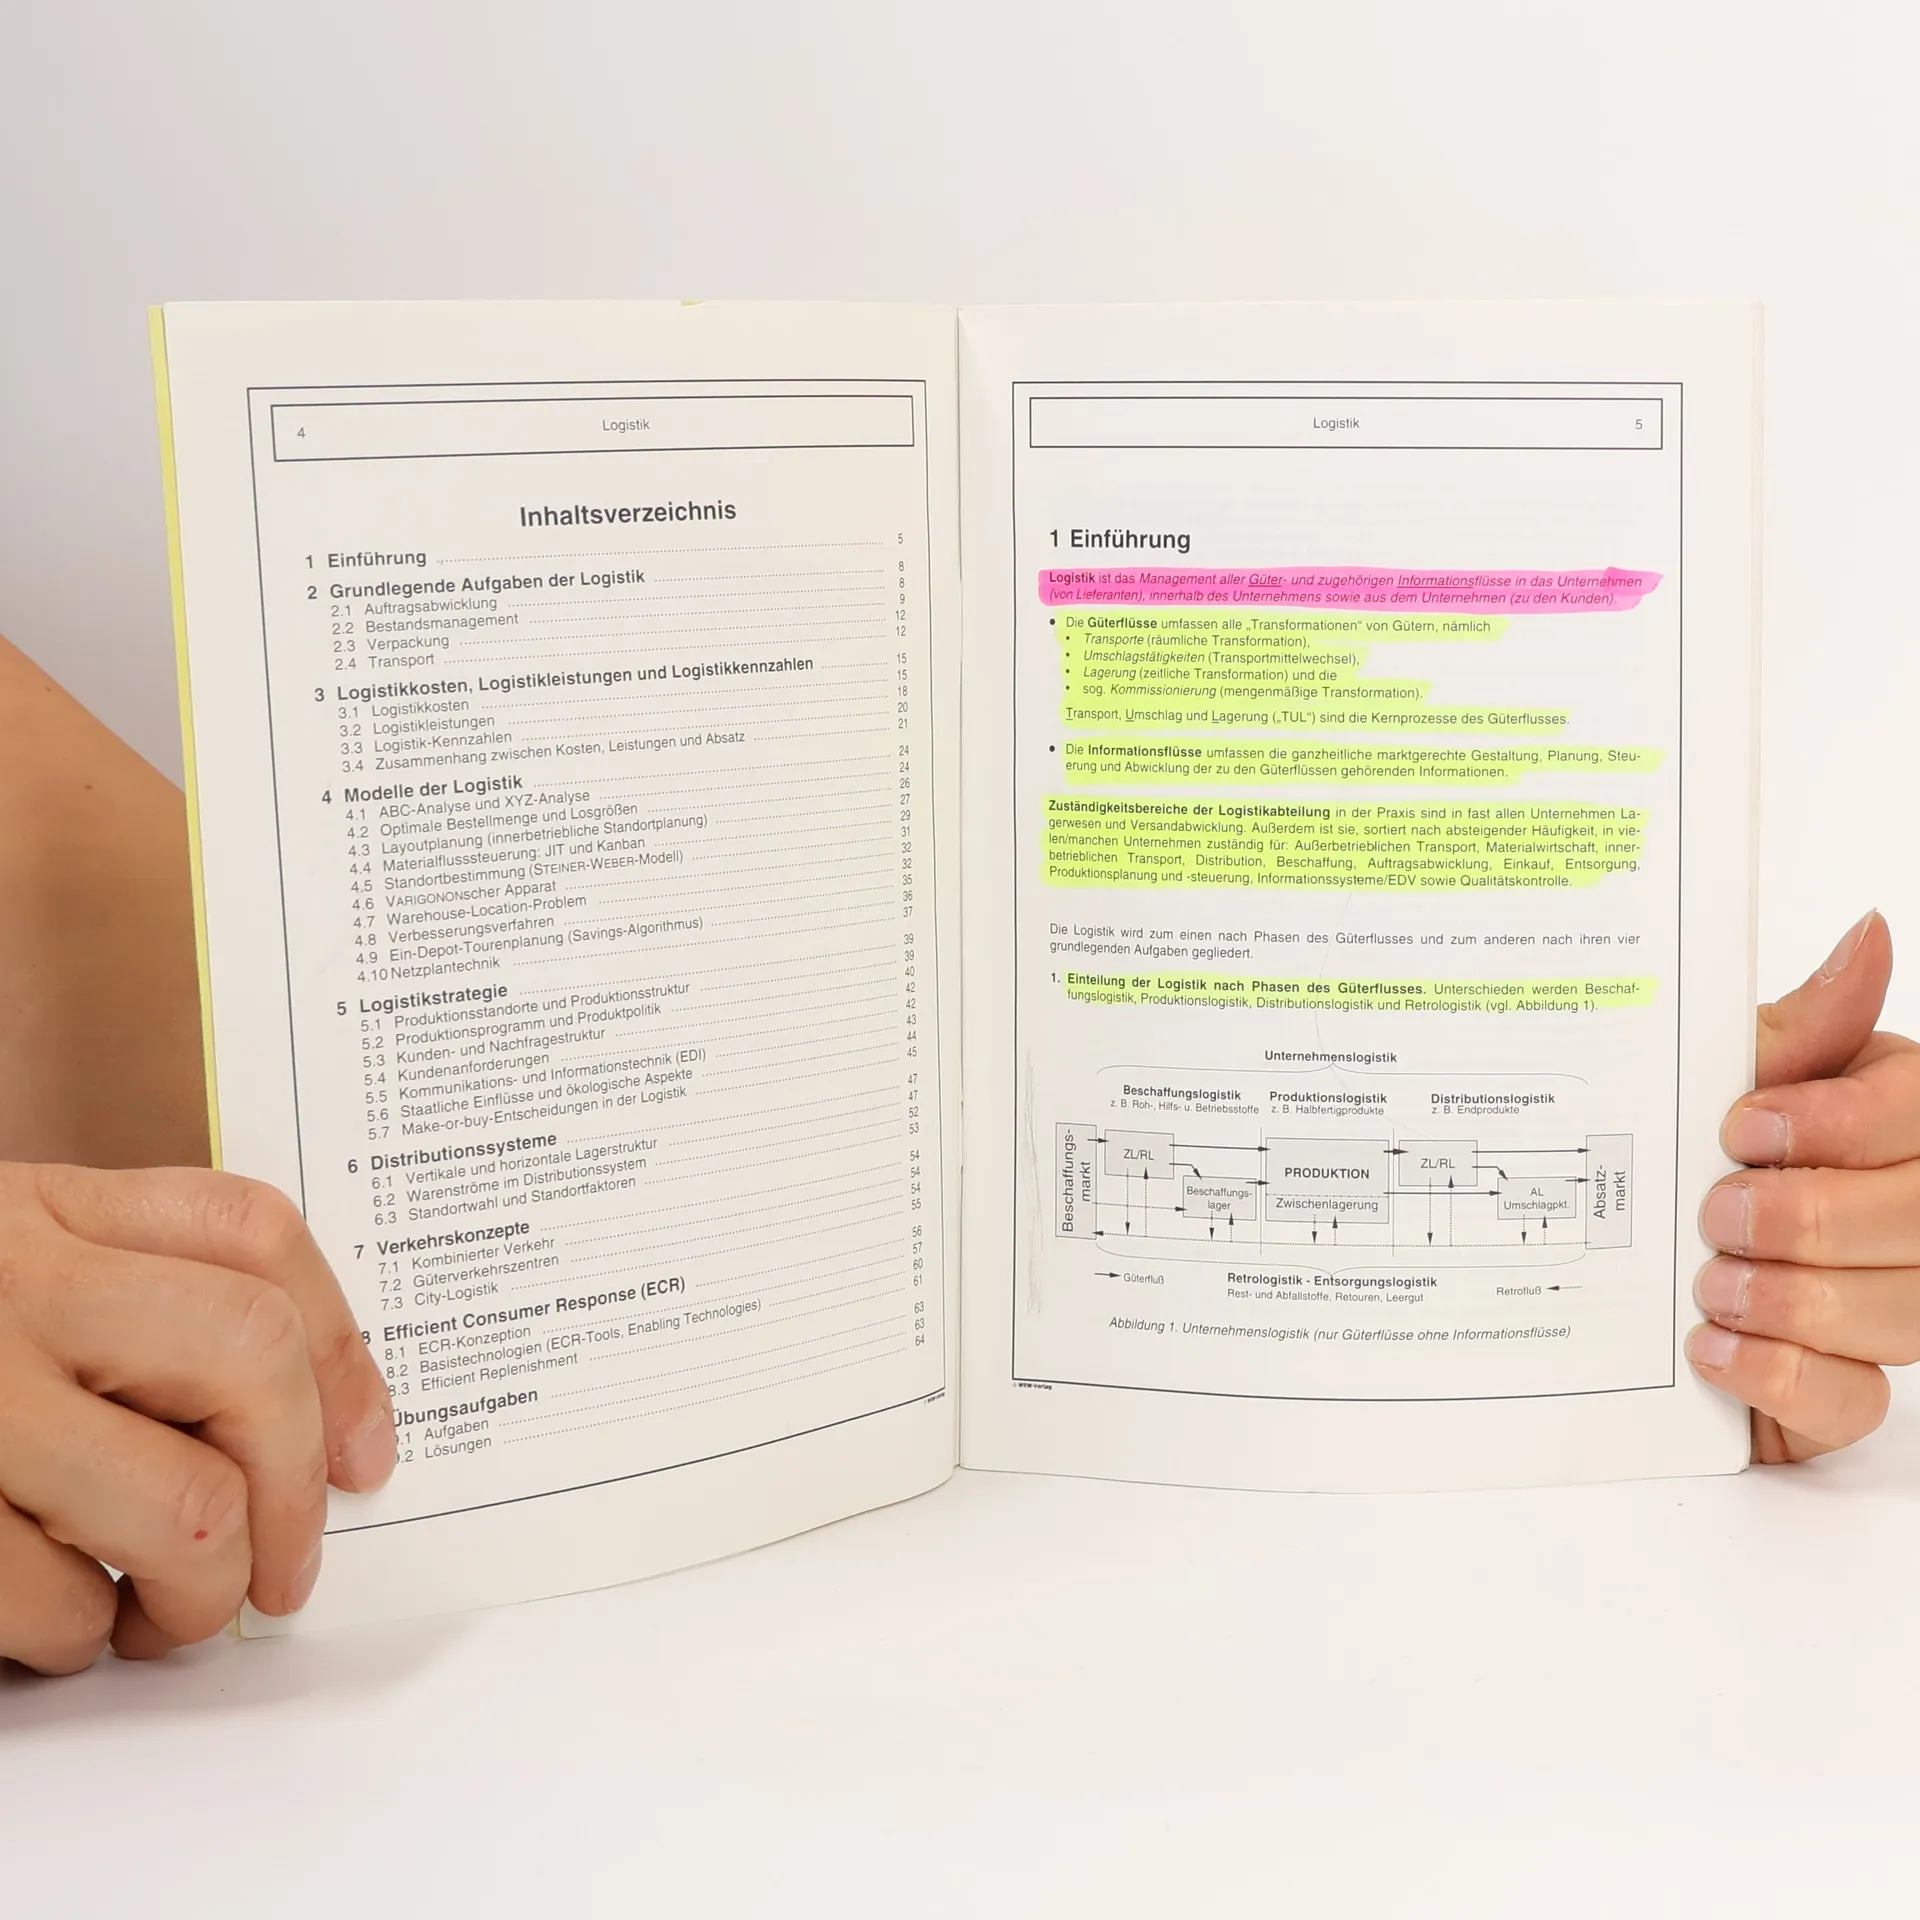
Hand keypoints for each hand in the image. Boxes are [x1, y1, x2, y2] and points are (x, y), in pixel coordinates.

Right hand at [0, 1163, 392, 1672]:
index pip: (249, 1233)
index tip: (366, 1452)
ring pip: (175, 1503)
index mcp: (44, 1207)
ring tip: (171, 1613)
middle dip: (293, 1486)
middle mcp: (7, 1280)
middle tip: (283, 1567)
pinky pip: (45, 1600)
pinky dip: (75, 1636)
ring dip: (199, 1593)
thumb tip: (323, 1425)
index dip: (341, 1350)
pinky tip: (62, 1622)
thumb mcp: (9, 1261)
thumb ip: (137, 1294)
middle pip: (244, 1355)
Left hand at [1687, 910, 1916, 1459]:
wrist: (1593, 1262)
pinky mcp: (1833, 1389)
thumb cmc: (1671, 1149)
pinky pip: (1851, 1401)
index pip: (1919, 1113)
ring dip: (1793, 1298)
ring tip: (1710, 1282)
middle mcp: (1900, 1208)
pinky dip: (1779, 1376)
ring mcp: (1877, 1304)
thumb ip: (1792, 1029)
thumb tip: (1869, 934)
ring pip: (1901, 1313)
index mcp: (1884, 1114)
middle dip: (1812, 1218)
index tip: (1741, 1127)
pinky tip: (1712, 1349)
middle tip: (1716, 1212)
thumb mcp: (1713, 1078)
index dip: (1841, 1124)